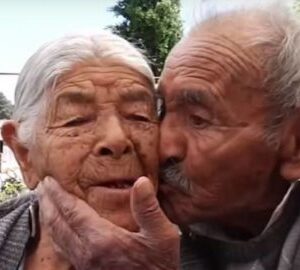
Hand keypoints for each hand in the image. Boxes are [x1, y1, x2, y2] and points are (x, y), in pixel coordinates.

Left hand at [38, 176, 179, 269]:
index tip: (49, 180)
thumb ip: (149, 209)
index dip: (59, 194)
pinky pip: (62, 247)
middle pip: (58, 223)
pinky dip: (55, 232)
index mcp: (102, 240)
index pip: (72, 212)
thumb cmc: (158, 266)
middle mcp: (87, 252)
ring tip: (44, 203)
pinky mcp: (86, 269)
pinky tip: (58, 228)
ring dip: (48, 217)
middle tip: (41, 187)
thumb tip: (141, 182)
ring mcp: (84, 263)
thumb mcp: (162, 236)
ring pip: (57, 236)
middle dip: (47, 203)